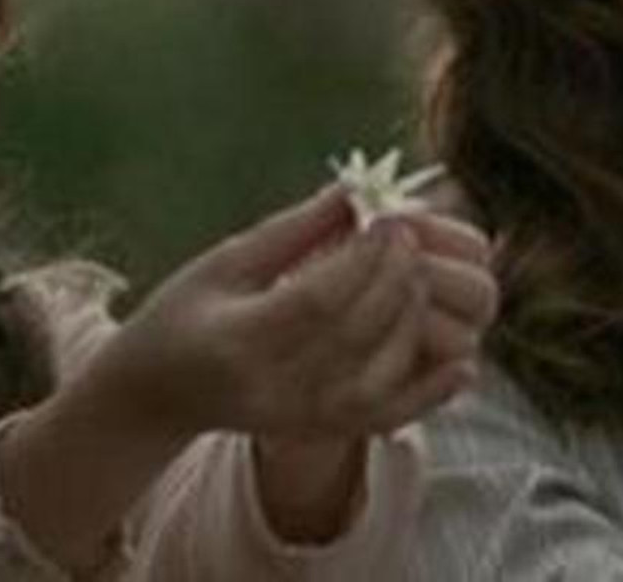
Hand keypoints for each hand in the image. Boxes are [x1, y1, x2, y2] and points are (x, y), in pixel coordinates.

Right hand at [101, 185, 484, 441]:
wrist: (159, 393)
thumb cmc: (184, 313)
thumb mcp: (226, 261)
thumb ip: (294, 229)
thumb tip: (356, 189)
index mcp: (237, 341)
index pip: (318, 300)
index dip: (362, 258)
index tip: (389, 219)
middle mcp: (271, 388)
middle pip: (354, 334)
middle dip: (394, 279)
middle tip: (413, 236)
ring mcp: (298, 418)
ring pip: (379, 377)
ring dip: (412, 325)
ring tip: (420, 278)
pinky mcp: (319, 432)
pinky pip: (386, 418)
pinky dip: (429, 395)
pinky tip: (462, 364)